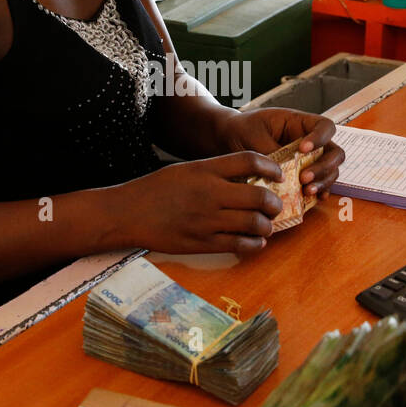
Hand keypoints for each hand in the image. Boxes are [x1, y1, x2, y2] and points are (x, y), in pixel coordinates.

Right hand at [120, 151, 285, 255]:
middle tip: (276, 204)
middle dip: (275, 202)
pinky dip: (255, 244)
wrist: (128, 214)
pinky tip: (255, 241)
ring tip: (266, 225)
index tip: (277, 174)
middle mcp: (209, 193)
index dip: (271, 166)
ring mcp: (207, 220)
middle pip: (259, 196)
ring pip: (254, 223)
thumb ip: (215, 172)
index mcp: (205, 169)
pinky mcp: (202, 243)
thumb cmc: (156, 189)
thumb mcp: (186, 170)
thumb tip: (248, 180)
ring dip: (268, 225)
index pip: (250, 161)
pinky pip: (240, 245)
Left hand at [217, 107, 344, 199]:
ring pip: (330, 171)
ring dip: (322, 182)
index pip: (325, 126)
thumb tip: (283, 172)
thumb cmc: (243, 130)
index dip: (320, 138)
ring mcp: (309, 160)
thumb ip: (270, 151)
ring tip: (306, 191)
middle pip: (334, 153)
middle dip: (323, 167)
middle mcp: (310, 142)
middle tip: (304, 178)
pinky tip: (312, 199)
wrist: (230, 139)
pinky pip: (319, 185)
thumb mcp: (253, 135)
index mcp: (300, 124)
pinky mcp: (302, 176)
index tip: (303, 148)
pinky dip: (319, 192)